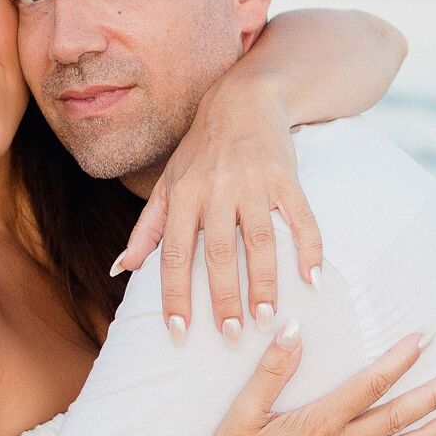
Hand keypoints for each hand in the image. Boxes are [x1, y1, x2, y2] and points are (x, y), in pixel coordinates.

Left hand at [110, 75, 324, 344]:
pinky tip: (312, 278)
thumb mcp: (167, 183)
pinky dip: (309, 247)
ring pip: (259, 240)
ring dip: (264, 282)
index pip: (176, 253)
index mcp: (183, 196)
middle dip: (223, 297)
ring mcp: (252, 183)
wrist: (243, 100)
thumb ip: (147, 227)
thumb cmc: (201, 150)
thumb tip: (122, 268)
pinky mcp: (284, 177)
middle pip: (219, 252)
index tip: (178, 331)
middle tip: (230, 335)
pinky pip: (299, 217)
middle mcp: (216, 190)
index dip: (175, 294)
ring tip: (267, 319)